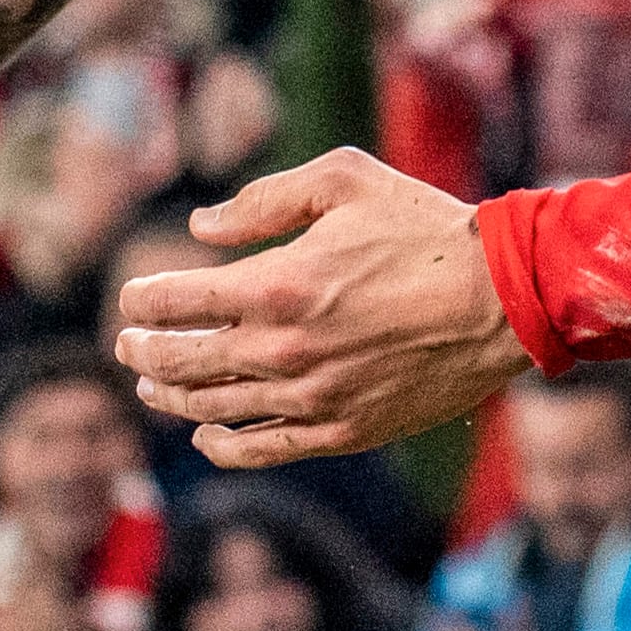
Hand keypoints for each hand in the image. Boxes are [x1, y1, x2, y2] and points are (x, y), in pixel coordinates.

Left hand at [122, 148, 535, 462]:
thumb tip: (202, 226)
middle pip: (180, 361)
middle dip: (143, 350)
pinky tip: (206, 434)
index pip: (174, 301)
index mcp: (276, 284)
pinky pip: (260, 449)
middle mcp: (281, 349)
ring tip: (153, 385)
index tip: (133, 297)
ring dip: (170, 396)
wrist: (502, 299)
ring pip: (211, 409)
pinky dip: (221, 444)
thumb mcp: (345, 181)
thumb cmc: (425, 229)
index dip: (142, 299)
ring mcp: (310, 397)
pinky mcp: (341, 430)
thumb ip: (265, 199)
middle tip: (128, 343)